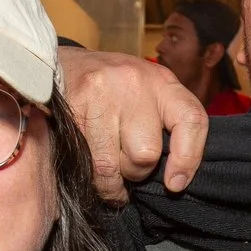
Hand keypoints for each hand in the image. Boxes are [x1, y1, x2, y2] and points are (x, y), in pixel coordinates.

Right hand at [61, 49, 207, 202]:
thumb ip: (166, 126)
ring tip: (110, 177)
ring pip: (115, 164)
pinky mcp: (74, 107)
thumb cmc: (111, 90)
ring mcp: (102, 93)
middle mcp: (134, 83)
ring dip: (112, 180)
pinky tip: (91, 173)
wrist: (59, 66)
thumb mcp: (147, 96)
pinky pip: (88, 162)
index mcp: (161, 82)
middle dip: (137, 172)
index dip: (188, 158)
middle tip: (128, 167)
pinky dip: (92, 178)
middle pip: (147, 153)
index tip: (175, 184)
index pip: (191, 120)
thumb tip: (176, 179)